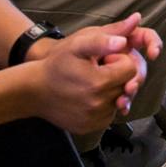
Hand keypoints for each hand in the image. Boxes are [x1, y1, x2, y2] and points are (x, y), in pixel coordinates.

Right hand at [27, 17, 153, 130]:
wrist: (34, 91)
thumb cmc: (56, 65)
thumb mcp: (78, 45)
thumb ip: (103, 40)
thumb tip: (125, 38)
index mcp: (100, 83)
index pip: (131, 69)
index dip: (119, 61)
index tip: (103, 60)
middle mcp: (99, 105)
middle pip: (126, 85)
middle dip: (115, 76)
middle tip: (94, 71)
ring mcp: (94, 119)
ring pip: (118, 100)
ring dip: (110, 91)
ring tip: (89, 83)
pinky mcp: (89, 127)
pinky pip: (108, 114)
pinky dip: (103, 105)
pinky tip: (87, 96)